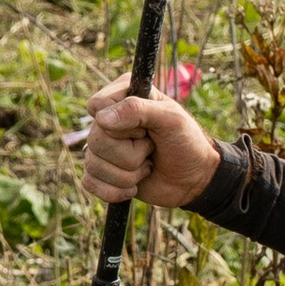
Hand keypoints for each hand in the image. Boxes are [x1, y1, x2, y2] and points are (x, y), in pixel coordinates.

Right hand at [80, 79, 220, 211]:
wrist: (194, 179)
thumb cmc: (186, 142)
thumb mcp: (171, 119)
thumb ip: (138, 110)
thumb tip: (101, 118)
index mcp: (122, 94)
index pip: (97, 106)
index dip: (123, 124)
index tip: (146, 128)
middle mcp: (107, 119)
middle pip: (96, 140)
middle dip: (131, 154)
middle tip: (151, 148)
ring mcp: (101, 147)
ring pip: (94, 164)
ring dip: (128, 174)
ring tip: (147, 166)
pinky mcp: (99, 172)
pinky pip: (90, 184)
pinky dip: (116, 191)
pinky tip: (134, 187)